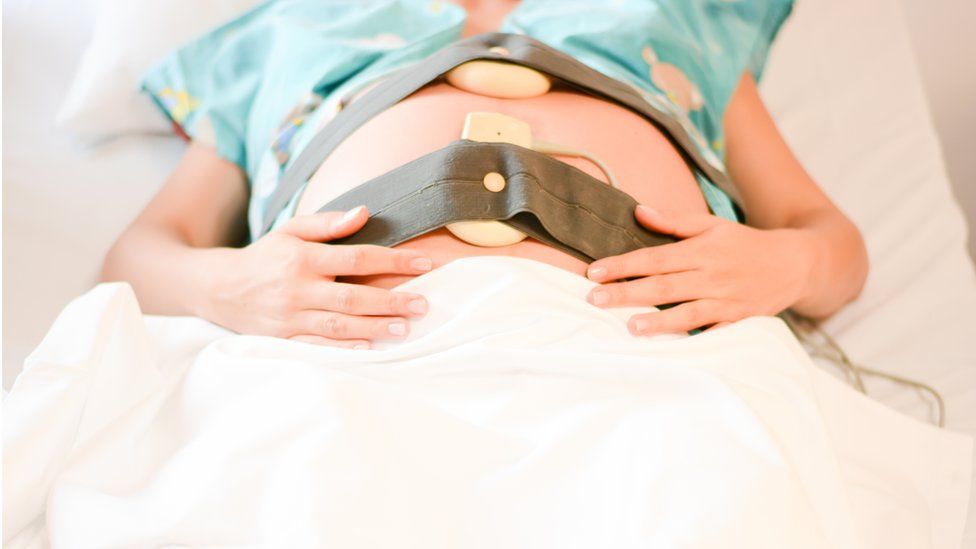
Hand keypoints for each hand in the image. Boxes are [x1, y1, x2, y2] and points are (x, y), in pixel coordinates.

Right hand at [203, 206, 432, 348]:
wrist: (218, 288)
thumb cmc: (266, 256)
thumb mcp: (291, 230)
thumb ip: (328, 224)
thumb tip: (364, 213)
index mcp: (303, 257)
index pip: (356, 257)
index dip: (393, 260)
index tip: (425, 263)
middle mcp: (297, 289)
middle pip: (352, 297)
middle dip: (391, 301)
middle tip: (424, 304)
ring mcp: (290, 318)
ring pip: (338, 326)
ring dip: (374, 328)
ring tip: (405, 328)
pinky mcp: (284, 340)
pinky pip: (317, 348)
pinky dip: (343, 351)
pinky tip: (368, 350)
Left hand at [585, 205, 816, 333]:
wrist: (794, 264)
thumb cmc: (744, 244)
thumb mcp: (712, 225)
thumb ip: (674, 221)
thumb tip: (638, 211)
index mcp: (702, 250)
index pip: (655, 257)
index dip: (623, 264)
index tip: (594, 271)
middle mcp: (712, 275)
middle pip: (663, 286)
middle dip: (627, 293)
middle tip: (594, 300)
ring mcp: (726, 301)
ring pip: (687, 312)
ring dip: (658, 321)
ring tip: (630, 327)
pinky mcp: (737, 321)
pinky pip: (713, 333)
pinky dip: (694, 340)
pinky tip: (670, 348)